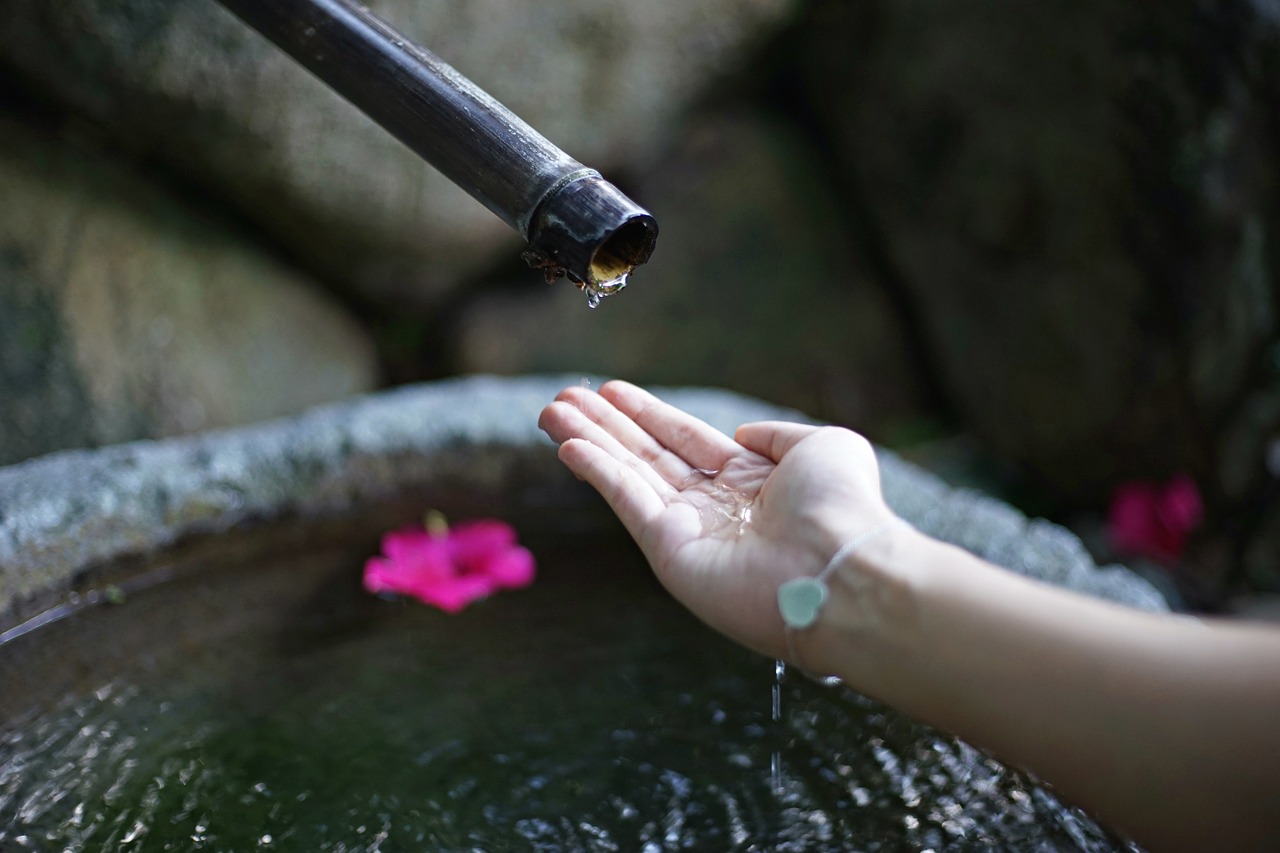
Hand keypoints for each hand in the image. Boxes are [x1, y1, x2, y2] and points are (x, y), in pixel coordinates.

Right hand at [539, 381, 896, 659]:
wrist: (841, 570)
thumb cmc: (842, 507)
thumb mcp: (822, 446)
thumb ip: (776, 435)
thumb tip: (742, 435)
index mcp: (750, 480)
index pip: (685, 439)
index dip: (646, 413)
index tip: (608, 389)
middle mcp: (714, 506)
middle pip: (646, 455)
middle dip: (604, 425)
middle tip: (562, 398)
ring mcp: (690, 531)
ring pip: (628, 474)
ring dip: (588, 441)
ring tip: (550, 413)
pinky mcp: (670, 553)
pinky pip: (628, 501)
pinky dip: (597, 472)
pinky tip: (568, 446)